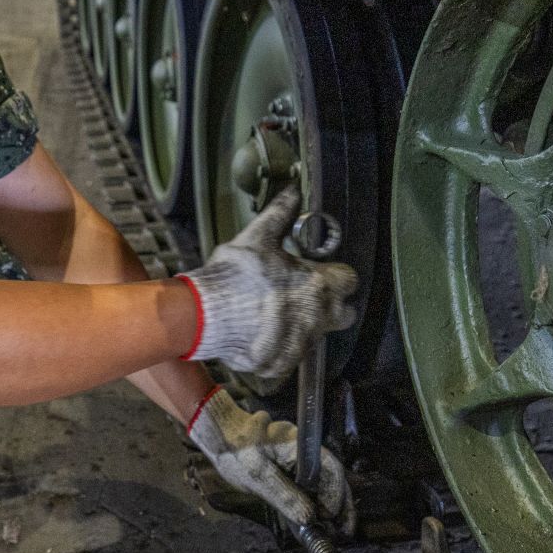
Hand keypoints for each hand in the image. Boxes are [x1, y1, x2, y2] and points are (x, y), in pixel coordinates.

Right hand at [176, 185, 358, 379]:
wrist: (204, 316)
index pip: (348, 280)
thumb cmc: (233, 275)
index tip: (320, 272)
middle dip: (330, 304)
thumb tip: (294, 189)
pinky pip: (289, 354)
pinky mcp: (281, 363)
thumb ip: (281, 213)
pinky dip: (279, 344)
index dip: (335, 274)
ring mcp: (300, 344)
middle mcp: (317, 318)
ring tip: (273, 311)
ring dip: (302, 323)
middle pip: (344, 313)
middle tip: (305, 294)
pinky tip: (260, 331)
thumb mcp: (257, 236)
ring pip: (316, 334)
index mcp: (318, 285)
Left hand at [187, 387, 354, 531]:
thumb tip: (309, 519)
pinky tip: (316, 522)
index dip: (336, 494)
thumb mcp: (256, 475)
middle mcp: (305, 450)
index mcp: (300, 446)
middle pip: (333, 477)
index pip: (330, 468)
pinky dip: (316, 503)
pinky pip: (310, 485)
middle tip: (344, 532)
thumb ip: (283, 496)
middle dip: (341, 505)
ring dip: (332, 506)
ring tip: (335, 531)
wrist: (219, 434)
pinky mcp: (292, 468)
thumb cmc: (235, 450)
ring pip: (324, 483)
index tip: (330, 518)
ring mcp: (300, 458)